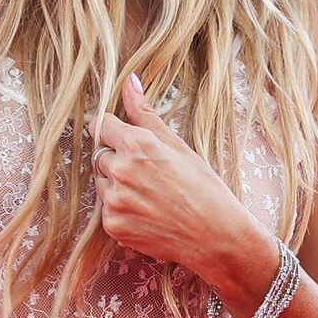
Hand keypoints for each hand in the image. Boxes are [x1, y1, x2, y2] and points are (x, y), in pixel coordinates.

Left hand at [90, 72, 261, 274]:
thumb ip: (145, 113)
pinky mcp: (114, 225)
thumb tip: (129, 81)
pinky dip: (121, 210)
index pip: (101, 125)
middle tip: (147, 173)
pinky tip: (147, 212)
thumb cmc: (203, 187)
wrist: (216, 237)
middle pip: (100, 155)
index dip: (112, 130)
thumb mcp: (177, 145)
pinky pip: (107, 210)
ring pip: (102, 182)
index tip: (122, 138)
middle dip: (117, 160)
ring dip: (117, 185)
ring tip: (149, 194)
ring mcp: (115, 200)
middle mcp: (121, 170)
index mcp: (136, 144)